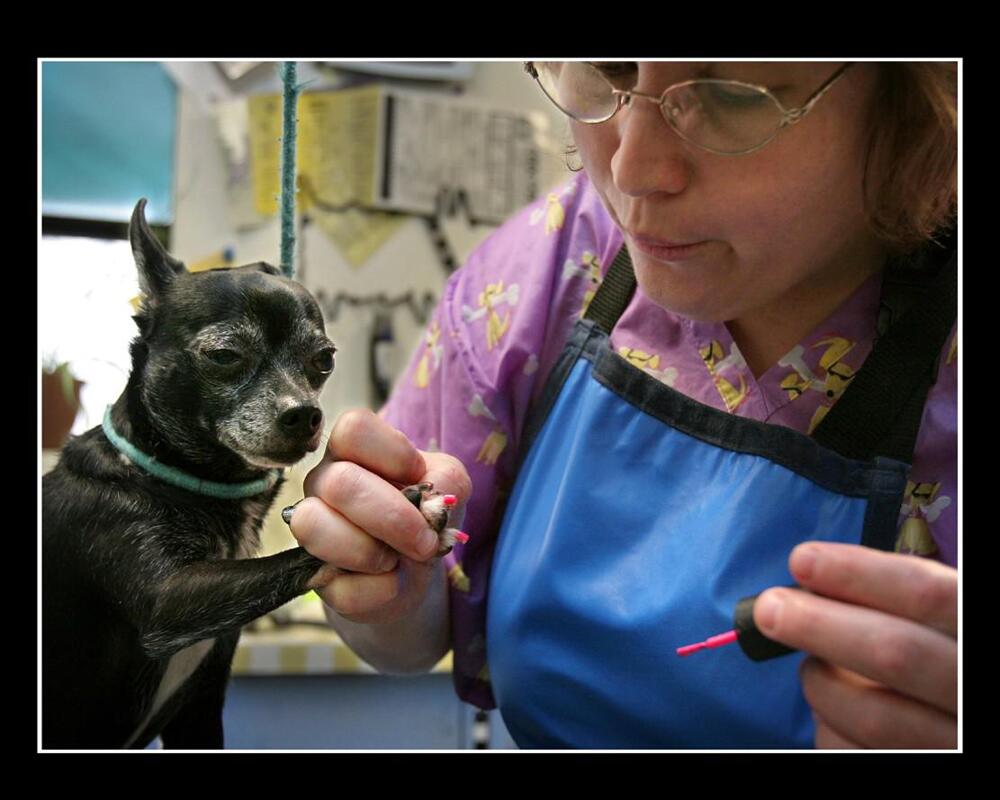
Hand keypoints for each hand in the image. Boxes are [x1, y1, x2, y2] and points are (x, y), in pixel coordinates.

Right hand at [291, 408, 470, 624]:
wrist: (416, 569)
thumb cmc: (426, 514)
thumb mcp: (450, 484)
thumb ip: (447, 479)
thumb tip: (433, 498)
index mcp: (353, 450)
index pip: (353, 429)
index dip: (392, 454)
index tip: (418, 476)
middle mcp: (322, 481)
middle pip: (340, 483)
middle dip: (395, 519)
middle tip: (424, 540)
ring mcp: (311, 528)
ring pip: (314, 527)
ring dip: (374, 554)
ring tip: (396, 558)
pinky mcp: (314, 577)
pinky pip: (341, 587)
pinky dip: (381, 590)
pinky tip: (388, 580)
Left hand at [753, 542, 956, 748]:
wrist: (953, 724)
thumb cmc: (938, 662)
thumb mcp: (936, 627)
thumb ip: (893, 606)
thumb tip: (810, 584)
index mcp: (976, 633)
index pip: (928, 594)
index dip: (858, 573)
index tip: (801, 560)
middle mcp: (974, 695)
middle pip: (895, 653)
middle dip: (819, 625)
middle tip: (769, 609)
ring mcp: (955, 745)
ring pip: (871, 716)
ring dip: (821, 685)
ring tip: (815, 669)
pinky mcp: (924, 772)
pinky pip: (851, 753)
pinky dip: (827, 728)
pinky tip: (831, 713)